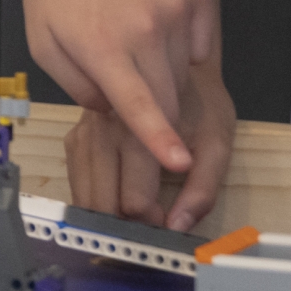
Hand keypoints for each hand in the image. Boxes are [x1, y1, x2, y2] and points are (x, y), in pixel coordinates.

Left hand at [18, 0, 210, 179]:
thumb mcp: (44, 43)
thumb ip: (78, 87)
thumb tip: (114, 114)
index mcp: (103, 44)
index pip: (139, 103)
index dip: (160, 139)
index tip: (182, 165)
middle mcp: (145, 27)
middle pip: (169, 96)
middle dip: (158, 115)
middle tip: (138, 102)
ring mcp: (176, 6)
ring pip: (185, 70)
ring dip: (164, 73)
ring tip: (130, 40)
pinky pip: (199, 41)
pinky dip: (181, 45)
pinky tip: (150, 20)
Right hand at [66, 57, 233, 230]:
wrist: (176, 64)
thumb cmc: (200, 106)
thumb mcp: (216, 145)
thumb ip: (201, 189)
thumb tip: (178, 226)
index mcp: (138, 135)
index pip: (133, 201)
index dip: (153, 222)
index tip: (167, 218)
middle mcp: (103, 134)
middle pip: (100, 201)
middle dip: (123, 223)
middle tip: (148, 221)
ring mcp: (84, 133)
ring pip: (81, 192)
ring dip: (103, 213)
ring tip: (132, 214)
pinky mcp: (75, 133)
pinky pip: (74, 175)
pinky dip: (89, 195)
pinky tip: (110, 197)